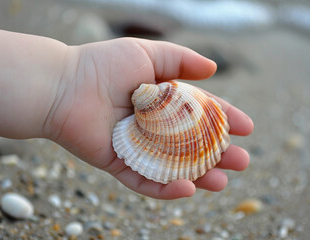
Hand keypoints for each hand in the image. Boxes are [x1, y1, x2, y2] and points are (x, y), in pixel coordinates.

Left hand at [45, 38, 253, 198]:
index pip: (200, 113)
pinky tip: (188, 188)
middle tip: (242, 161)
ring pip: (173, 168)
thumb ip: (180, 60)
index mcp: (162, 102)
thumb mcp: (147, 54)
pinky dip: (165, 188)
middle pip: (192, 145)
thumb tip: (213, 68)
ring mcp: (137, 148)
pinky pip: (145, 181)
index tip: (246, 127)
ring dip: (199, 176)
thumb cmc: (103, 66)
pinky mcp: (119, 164)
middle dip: (218, 153)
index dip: (224, 119)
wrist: (62, 86)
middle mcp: (153, 126)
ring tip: (222, 182)